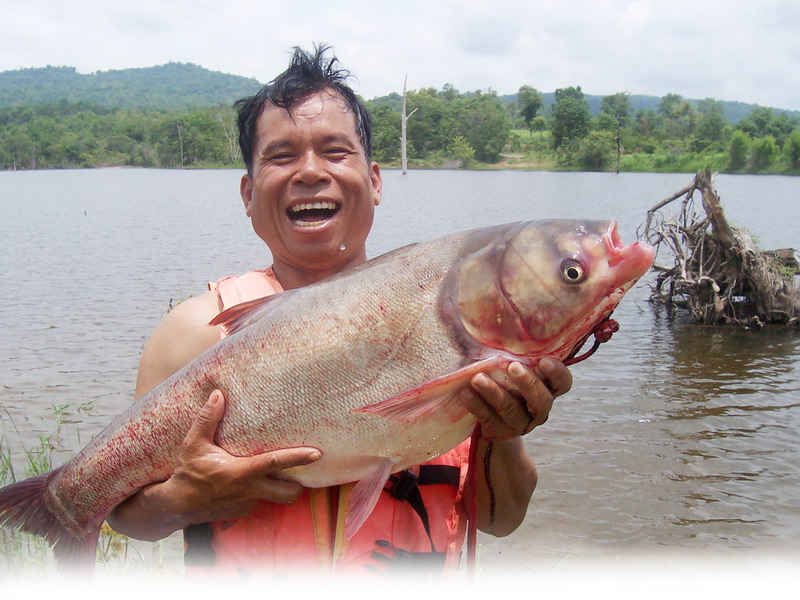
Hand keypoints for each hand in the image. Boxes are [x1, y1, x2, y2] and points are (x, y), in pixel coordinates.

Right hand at [159, 389, 321, 524]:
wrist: (176, 505)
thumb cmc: (188, 472)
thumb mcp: (194, 443)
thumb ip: (207, 418)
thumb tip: (218, 394)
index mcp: (241, 472)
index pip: (276, 463)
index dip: (298, 458)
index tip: (317, 453)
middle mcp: (249, 491)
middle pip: (288, 493)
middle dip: (300, 484)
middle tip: (304, 470)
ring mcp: (248, 504)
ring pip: (278, 500)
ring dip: (284, 490)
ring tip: (285, 474)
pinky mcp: (243, 513)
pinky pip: (261, 502)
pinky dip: (264, 493)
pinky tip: (257, 482)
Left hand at [459, 357, 571, 440]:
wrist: (491, 419)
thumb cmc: (503, 379)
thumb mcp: (511, 367)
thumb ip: (512, 353)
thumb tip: (496, 318)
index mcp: (547, 389)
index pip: (563, 383)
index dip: (557, 373)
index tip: (544, 360)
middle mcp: (538, 408)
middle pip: (542, 400)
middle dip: (528, 383)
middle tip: (513, 367)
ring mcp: (520, 422)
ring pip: (511, 410)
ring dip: (494, 393)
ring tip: (477, 379)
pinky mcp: (499, 430)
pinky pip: (488, 418)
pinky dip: (477, 405)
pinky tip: (465, 393)